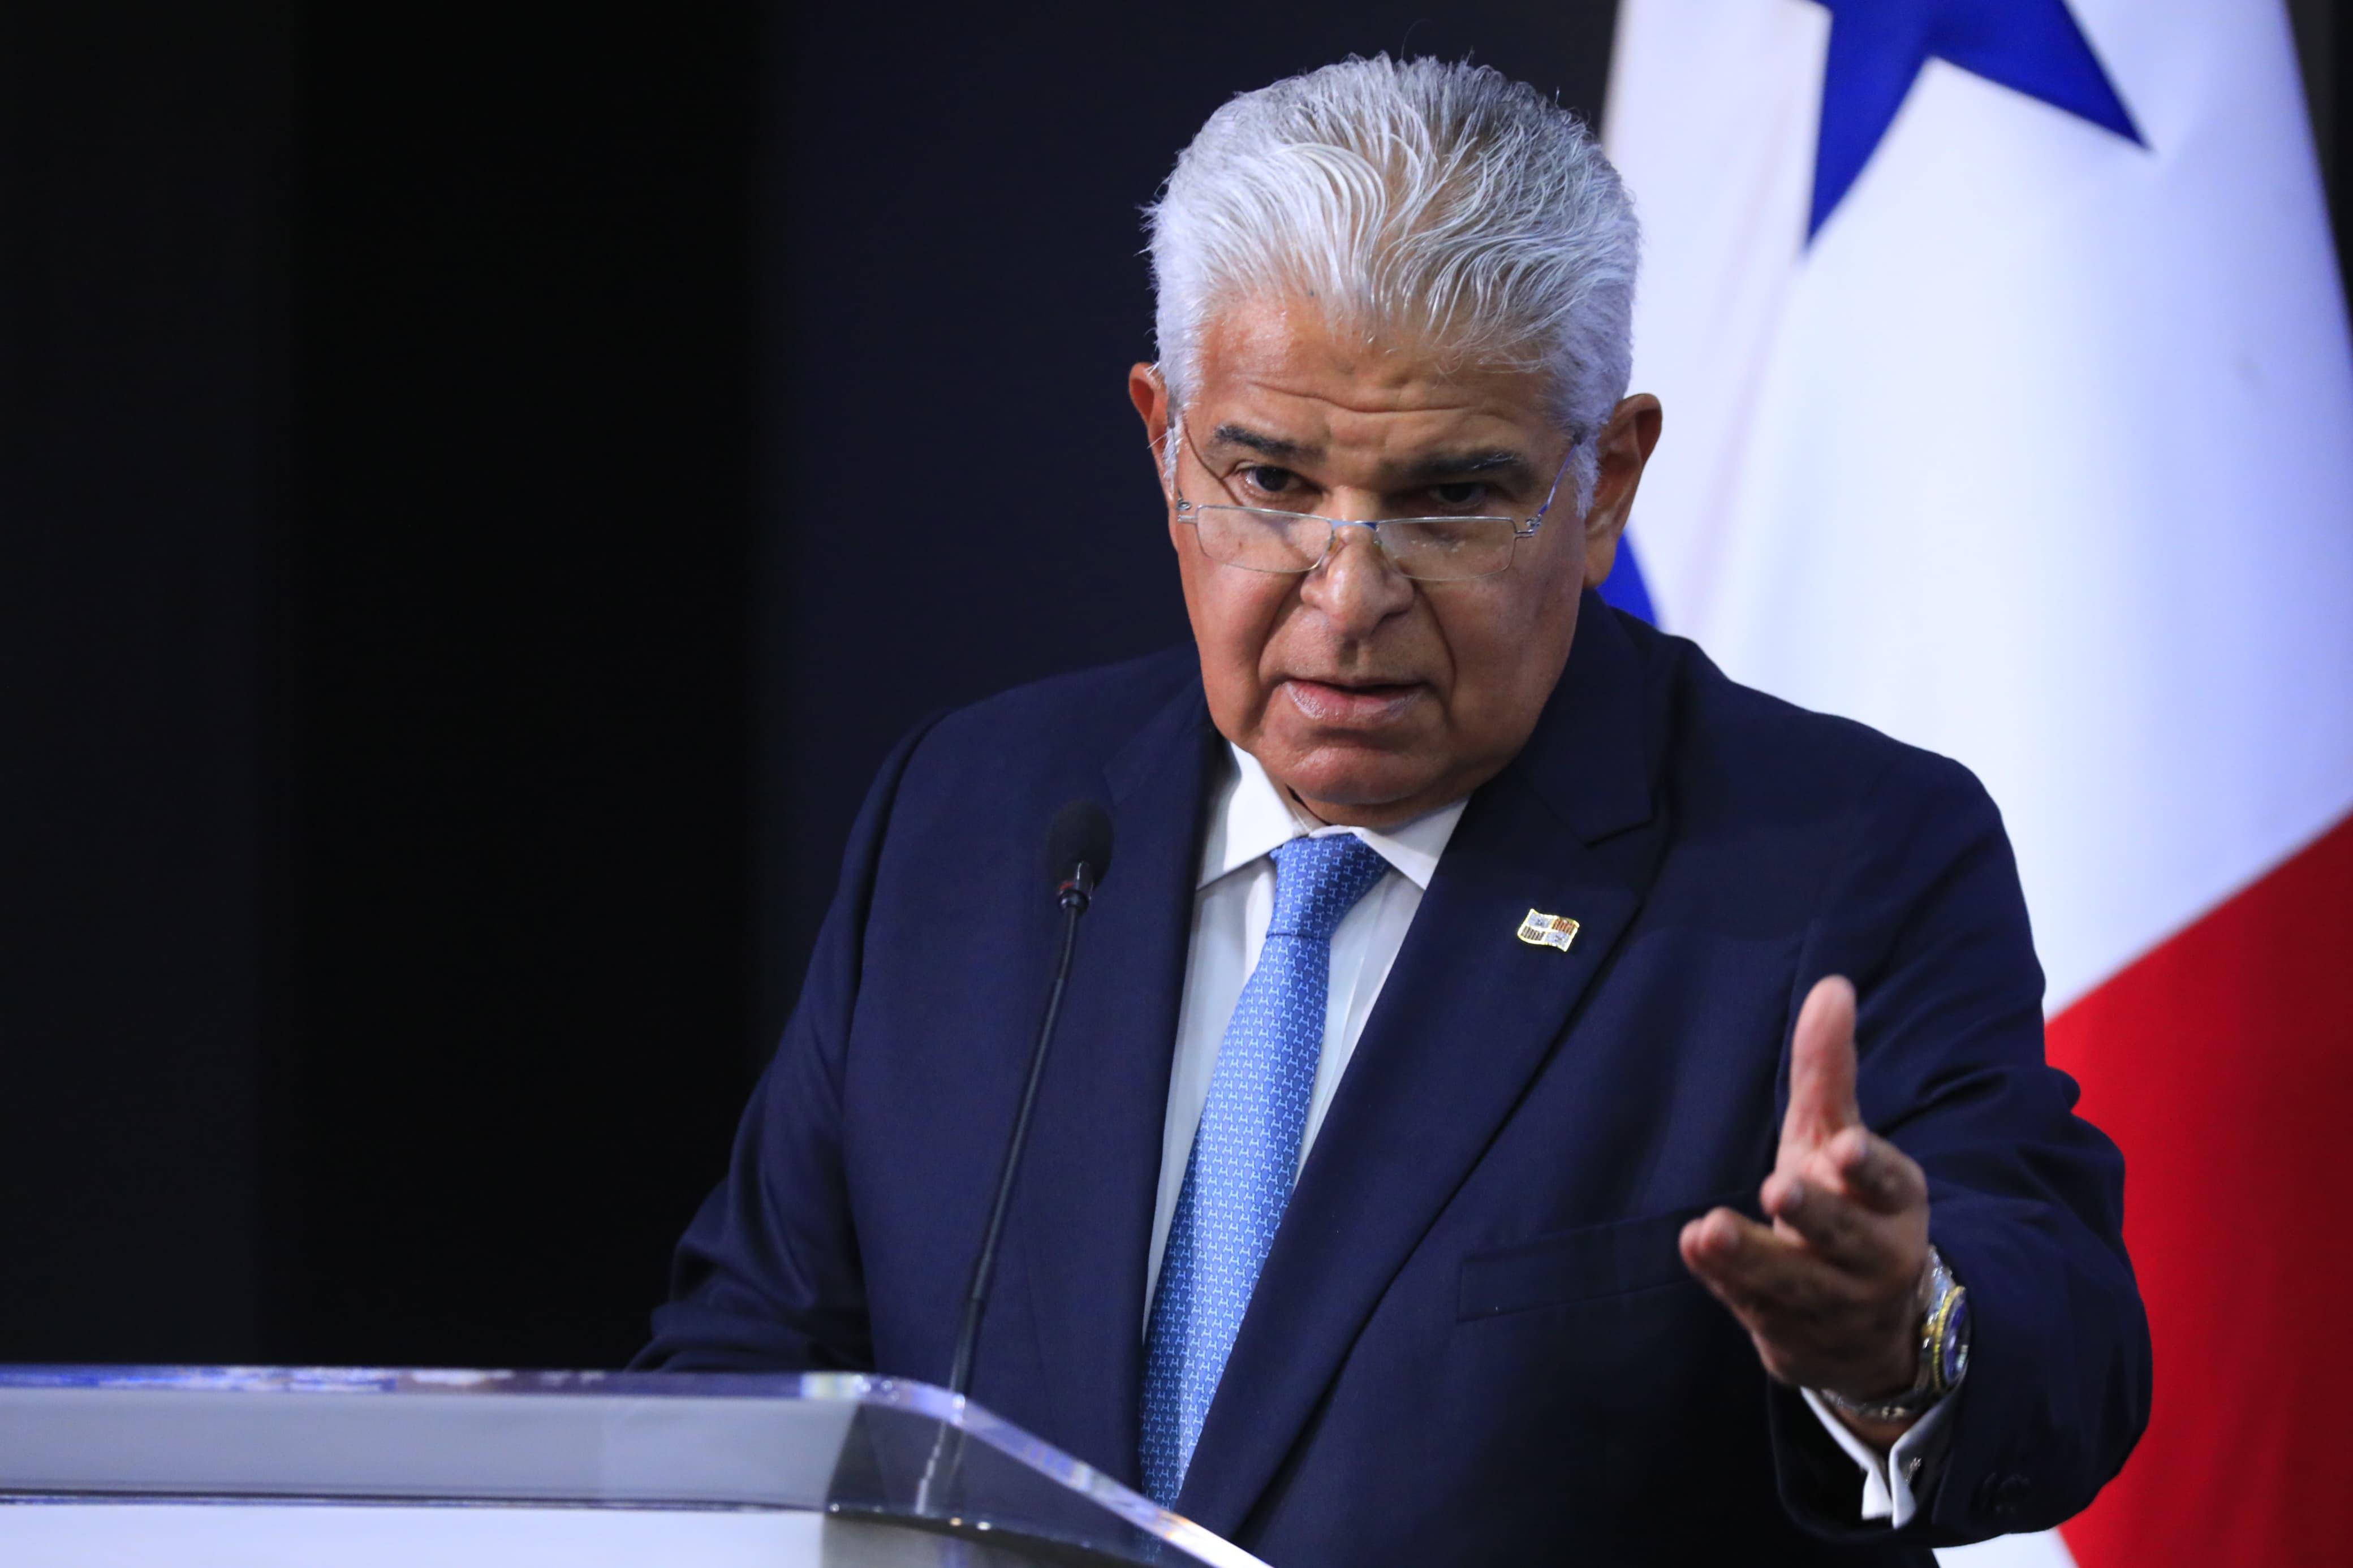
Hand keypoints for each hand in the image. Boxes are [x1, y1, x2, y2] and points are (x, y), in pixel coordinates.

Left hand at [1679, 976, 1931, 1443]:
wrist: (1874, 1323)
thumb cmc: (1846, 1205)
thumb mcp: (1837, 1136)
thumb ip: (1829, 1070)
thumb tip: (1832, 986)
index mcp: (1895, 1202)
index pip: (1888, 1182)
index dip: (1868, 1168)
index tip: (1843, 1149)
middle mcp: (1877, 1257)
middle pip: (1847, 1237)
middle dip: (1816, 1215)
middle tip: (1778, 1187)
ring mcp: (1841, 1306)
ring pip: (1797, 1284)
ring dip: (1751, 1260)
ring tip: (1704, 1229)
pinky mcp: (1801, 1342)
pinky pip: (1763, 1316)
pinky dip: (1731, 1289)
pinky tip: (1696, 1252)